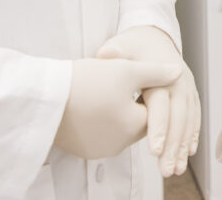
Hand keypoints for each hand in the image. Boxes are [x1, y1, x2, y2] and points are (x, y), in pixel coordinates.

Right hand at [54, 58, 179, 159]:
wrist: (44, 98)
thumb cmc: (86, 82)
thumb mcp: (126, 70)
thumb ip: (155, 73)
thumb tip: (178, 73)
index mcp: (134, 127)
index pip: (155, 111)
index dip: (148, 90)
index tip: (139, 75)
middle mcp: (119, 145)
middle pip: (137, 121)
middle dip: (133, 103)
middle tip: (122, 81)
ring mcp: (98, 150)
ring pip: (118, 128)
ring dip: (116, 112)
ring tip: (104, 89)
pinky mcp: (80, 150)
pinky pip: (99, 134)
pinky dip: (100, 120)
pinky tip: (89, 102)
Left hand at [96, 26, 200, 175]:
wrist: (153, 35)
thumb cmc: (134, 44)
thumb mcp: (122, 44)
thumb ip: (115, 52)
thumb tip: (105, 54)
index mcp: (163, 72)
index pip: (161, 104)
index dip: (158, 127)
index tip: (153, 149)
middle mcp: (179, 81)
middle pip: (178, 117)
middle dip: (173, 145)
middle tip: (165, 169)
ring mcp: (187, 88)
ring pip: (188, 121)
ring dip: (182, 146)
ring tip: (174, 169)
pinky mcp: (190, 95)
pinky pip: (194, 117)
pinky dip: (192, 136)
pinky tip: (188, 154)